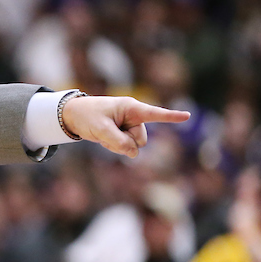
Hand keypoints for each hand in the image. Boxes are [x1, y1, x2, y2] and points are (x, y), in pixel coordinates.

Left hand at [60, 95, 190, 157]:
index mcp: (131, 108)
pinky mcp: (124, 134)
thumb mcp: (100, 129)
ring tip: (103, 133)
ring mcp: (129, 126)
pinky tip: (104, 138)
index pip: (154, 114)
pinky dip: (114, 147)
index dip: (171, 116)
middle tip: (106, 130)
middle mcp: (134, 116)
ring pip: (134, 147)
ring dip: (118, 145)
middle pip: (141, 140)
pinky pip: (125, 148)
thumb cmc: (87, 116)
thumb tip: (134, 153)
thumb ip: (119, 142)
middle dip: (125, 141)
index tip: (187, 116)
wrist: (73, 116)